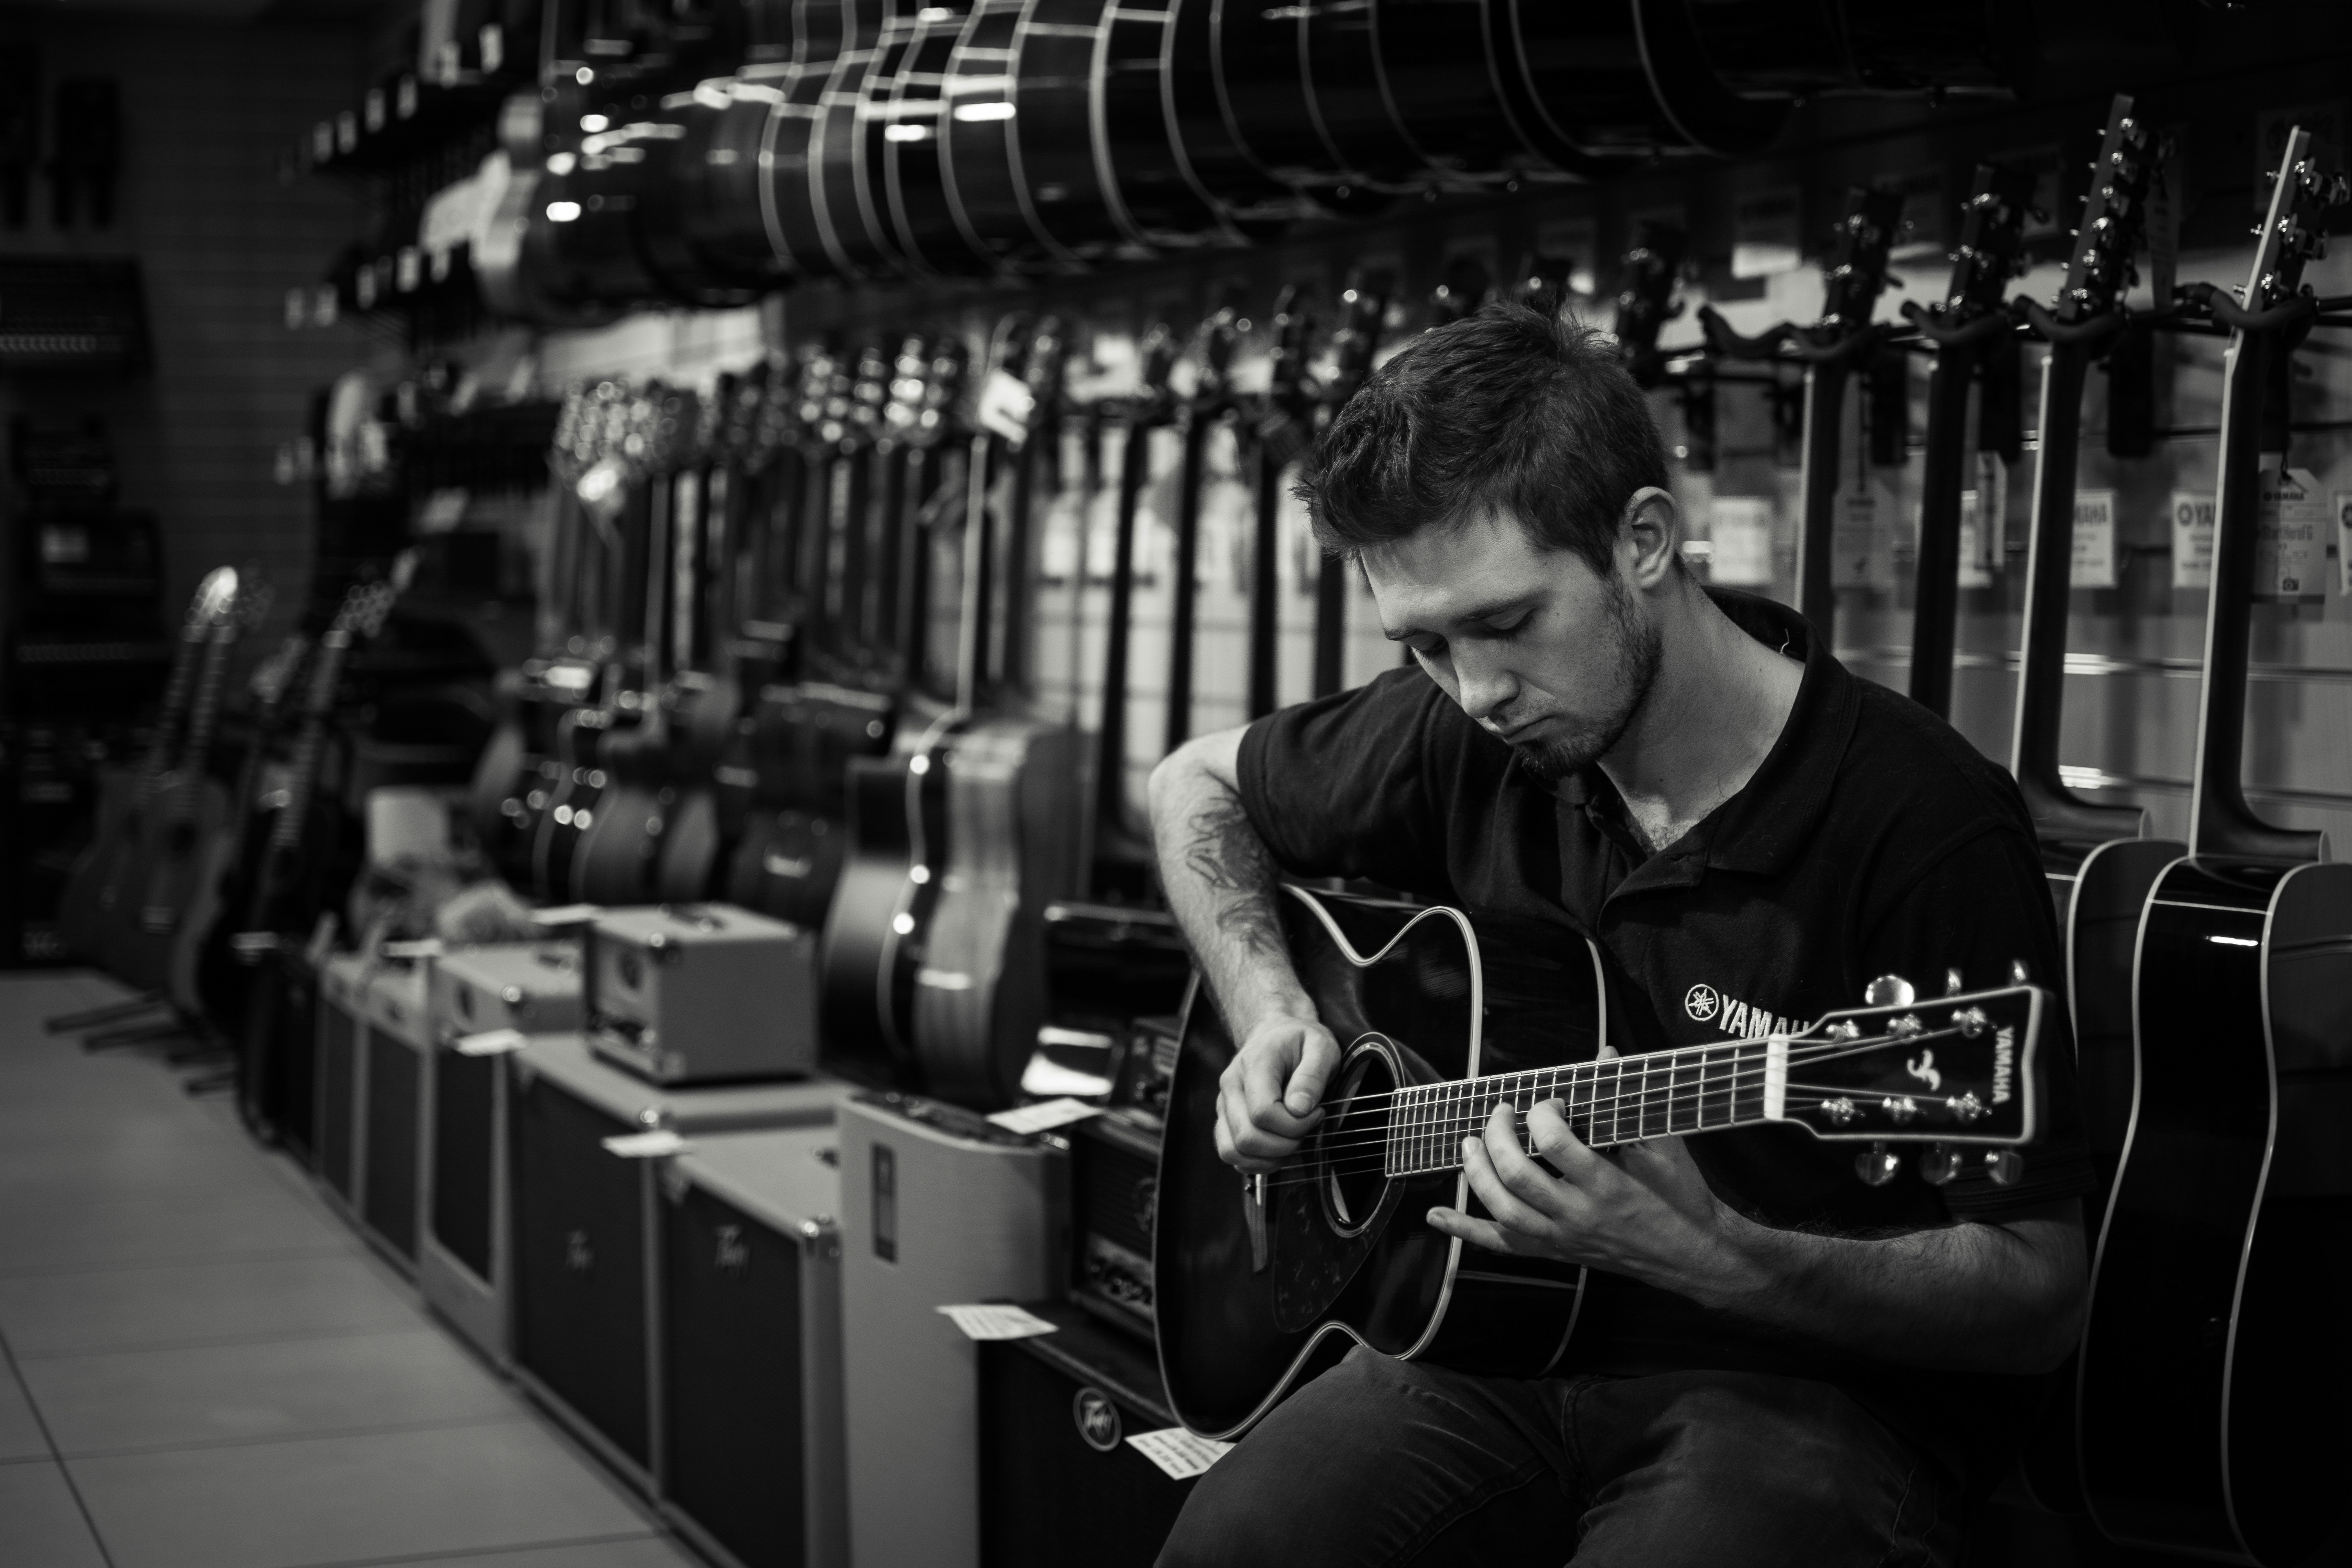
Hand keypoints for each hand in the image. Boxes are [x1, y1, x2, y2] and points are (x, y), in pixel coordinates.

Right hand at [1213, 1013, 1341, 1174]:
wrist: (1276, 1033)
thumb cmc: (1300, 1042)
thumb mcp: (1321, 1047)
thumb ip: (1312, 1075)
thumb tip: (1299, 1109)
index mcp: (1253, 1064)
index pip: (1263, 1112)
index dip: (1295, 1125)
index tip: (1318, 1113)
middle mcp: (1231, 1085)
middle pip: (1247, 1137)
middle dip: (1285, 1145)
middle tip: (1306, 1129)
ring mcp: (1223, 1104)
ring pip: (1232, 1150)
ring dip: (1268, 1158)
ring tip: (1291, 1141)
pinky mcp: (1224, 1119)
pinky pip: (1230, 1153)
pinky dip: (1254, 1162)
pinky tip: (1277, 1151)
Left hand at [1426, 1100, 1755, 1296]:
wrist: (1695, 1254)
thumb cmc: (1681, 1194)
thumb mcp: (1663, 1142)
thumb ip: (1626, 1101)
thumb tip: (1605, 1054)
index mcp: (1606, 1183)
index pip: (1555, 1142)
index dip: (1542, 1112)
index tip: (1547, 1102)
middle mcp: (1578, 1214)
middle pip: (1517, 1176)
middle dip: (1498, 1137)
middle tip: (1500, 1113)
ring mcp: (1563, 1237)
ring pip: (1502, 1210)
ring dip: (1476, 1173)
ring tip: (1469, 1143)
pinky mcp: (1557, 1252)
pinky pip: (1502, 1246)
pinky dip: (1466, 1230)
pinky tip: (1437, 1216)